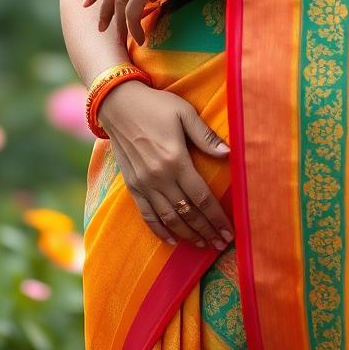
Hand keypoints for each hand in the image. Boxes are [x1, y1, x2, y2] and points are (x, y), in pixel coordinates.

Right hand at [98, 79, 232, 249]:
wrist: (118, 104)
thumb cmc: (156, 105)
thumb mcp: (184, 113)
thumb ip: (206, 136)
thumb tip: (229, 154)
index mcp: (175, 160)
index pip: (201, 197)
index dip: (216, 218)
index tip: (229, 232)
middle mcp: (159, 177)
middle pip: (188, 213)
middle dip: (206, 231)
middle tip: (221, 245)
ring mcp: (144, 184)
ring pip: (169, 218)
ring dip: (187, 234)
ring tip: (203, 244)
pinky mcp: (132, 185)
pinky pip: (147, 215)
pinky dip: (160, 230)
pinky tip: (172, 240)